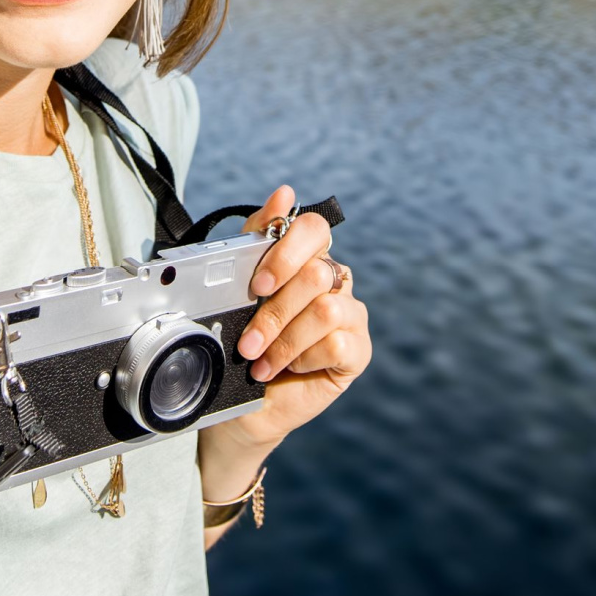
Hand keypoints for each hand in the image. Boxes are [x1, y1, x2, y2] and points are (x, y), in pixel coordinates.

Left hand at [202, 187, 370, 492]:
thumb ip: (256, 238)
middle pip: (317, 273)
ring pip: (326, 309)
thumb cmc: (240, 342)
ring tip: (260, 361)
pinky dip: (304, 358)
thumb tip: (284, 193)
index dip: (287, 251)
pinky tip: (288, 371)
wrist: (241, 402)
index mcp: (308, 259)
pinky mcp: (357, 351)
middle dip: (274, 311)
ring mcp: (350, 316)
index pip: (314, 229)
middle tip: (248, 340)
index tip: (259, 283)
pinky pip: (339, 343)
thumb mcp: (237, 288)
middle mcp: (333, 282)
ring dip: (285, 339)